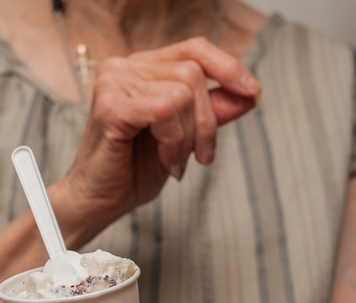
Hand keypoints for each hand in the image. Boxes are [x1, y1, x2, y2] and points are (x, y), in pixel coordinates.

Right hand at [60, 37, 260, 226]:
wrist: (101, 201)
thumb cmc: (135, 169)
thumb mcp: (185, 136)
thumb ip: (212, 112)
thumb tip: (250, 94)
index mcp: (141, 68)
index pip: (194, 49)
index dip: (228, 67)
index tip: (253, 93)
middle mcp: (124, 66)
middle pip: (193, 73)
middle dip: (207, 121)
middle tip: (201, 157)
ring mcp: (114, 82)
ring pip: (182, 93)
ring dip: (188, 137)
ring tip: (174, 161)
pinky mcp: (111, 105)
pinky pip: (165, 110)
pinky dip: (173, 140)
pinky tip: (165, 160)